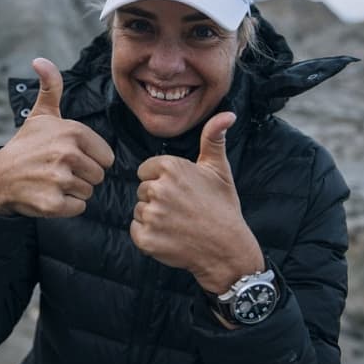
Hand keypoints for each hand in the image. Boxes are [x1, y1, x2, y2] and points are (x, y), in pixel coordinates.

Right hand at [0, 58, 114, 216]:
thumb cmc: (26, 145)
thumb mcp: (42, 114)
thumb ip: (51, 87)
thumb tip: (40, 60)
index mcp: (72, 132)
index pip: (107, 157)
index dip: (91, 159)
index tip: (69, 156)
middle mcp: (66, 153)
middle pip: (99, 176)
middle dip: (83, 176)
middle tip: (58, 170)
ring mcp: (59, 179)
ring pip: (88, 192)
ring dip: (73, 191)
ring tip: (51, 181)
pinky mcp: (52, 203)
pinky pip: (78, 207)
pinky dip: (66, 206)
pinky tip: (48, 195)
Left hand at [130, 112, 263, 292]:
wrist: (227, 249)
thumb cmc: (223, 207)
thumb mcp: (219, 169)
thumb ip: (213, 138)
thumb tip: (228, 114)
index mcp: (171, 167)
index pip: (146, 170)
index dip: (162, 181)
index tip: (181, 192)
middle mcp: (158, 189)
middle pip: (142, 190)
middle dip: (158, 199)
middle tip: (182, 209)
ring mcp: (151, 215)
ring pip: (139, 210)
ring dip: (153, 218)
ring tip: (178, 223)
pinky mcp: (146, 238)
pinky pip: (136, 231)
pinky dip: (149, 236)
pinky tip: (170, 237)